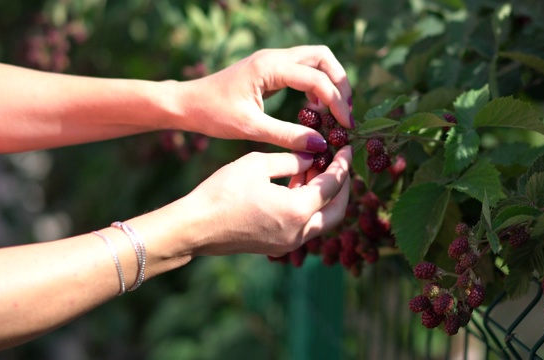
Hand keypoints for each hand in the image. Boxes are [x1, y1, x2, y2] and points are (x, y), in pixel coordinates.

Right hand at [160, 146, 351, 257]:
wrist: (195, 226)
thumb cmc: (222, 192)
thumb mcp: (258, 164)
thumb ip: (291, 159)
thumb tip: (310, 156)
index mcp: (298, 211)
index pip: (333, 186)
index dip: (342, 165)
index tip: (347, 148)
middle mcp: (299, 232)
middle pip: (337, 211)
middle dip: (342, 186)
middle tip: (339, 162)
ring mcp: (288, 242)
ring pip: (321, 220)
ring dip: (323, 195)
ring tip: (313, 166)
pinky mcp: (277, 244)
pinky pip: (304, 225)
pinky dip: (307, 205)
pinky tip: (296, 183)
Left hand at [174, 46, 352, 151]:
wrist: (187, 103)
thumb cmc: (213, 114)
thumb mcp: (251, 129)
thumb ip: (287, 136)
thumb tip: (321, 145)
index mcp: (269, 67)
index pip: (316, 79)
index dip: (336, 102)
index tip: (346, 126)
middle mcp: (274, 57)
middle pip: (323, 58)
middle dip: (339, 83)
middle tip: (344, 113)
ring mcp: (272, 60)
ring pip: (315, 60)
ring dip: (329, 83)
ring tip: (331, 113)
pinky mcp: (270, 69)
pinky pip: (302, 70)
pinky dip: (314, 86)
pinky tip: (312, 110)